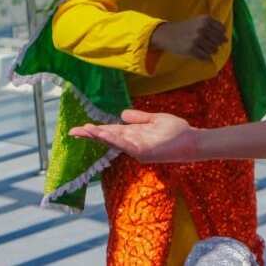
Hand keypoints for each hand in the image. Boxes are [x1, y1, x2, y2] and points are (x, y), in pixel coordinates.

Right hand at [69, 109, 198, 162]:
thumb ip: (139, 118)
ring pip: (114, 141)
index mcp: (134, 135)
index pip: (111, 131)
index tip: (81, 127)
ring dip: (100, 136)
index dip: (96, 130)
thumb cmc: (176, 131)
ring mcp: (137, 148)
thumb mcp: (155, 120)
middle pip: (108, 138)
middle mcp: (132, 143)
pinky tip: (105, 134)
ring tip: (86, 130)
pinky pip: (126, 145)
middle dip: (91, 134)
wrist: (192, 141)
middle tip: (73, 131)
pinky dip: (115, 139)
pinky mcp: (144, 151)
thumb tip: (121, 113)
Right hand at [150, 15, 226, 60]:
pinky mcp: (191, 49)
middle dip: (215, 44)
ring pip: (213, 50)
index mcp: (206, 20)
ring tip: (201, 48)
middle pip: (219, 41)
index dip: (219, 35)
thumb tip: (226, 40)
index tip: (212, 37)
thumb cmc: (186, 28)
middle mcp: (202, 28)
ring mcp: (197, 39)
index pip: (222, 30)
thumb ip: (213, 27)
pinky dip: (204, 57)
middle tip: (205, 44)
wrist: (167, 34)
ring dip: (209, 51)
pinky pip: (205, 57)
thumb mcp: (199, 21)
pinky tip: (198, 53)